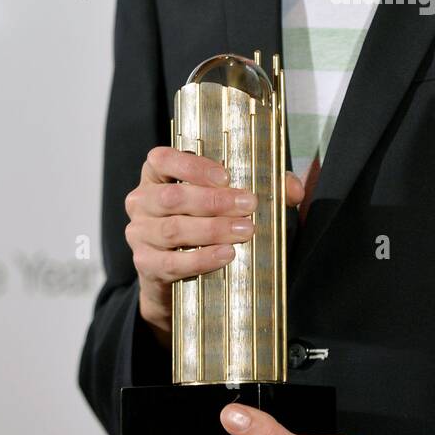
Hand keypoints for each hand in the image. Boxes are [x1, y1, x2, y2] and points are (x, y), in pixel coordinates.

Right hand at [124, 146, 304, 347]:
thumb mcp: (227, 200)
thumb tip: (294, 190)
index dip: (193, 165)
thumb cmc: (203, 224)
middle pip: (173, 197)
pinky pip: (172, 262)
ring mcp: (140, 233)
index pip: (163, 159)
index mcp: (157, 175)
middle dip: (214, 201)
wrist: (176, 275)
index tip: (226, 176)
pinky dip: (201, 258)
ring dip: (212, 230)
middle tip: (249, 206)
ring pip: (173, 229)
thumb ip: (262, 187)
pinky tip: (225, 255)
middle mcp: (142, 200)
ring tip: (245, 231)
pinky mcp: (145, 264)